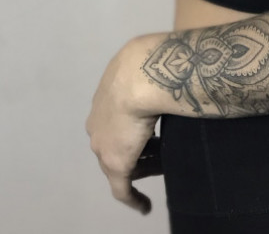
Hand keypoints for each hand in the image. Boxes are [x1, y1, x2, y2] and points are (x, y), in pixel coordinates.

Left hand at [85, 38, 162, 214]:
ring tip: (157, 169)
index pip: (115, 118)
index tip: (142, 132)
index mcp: (104, 97)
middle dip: (134, 147)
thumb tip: (171, 62)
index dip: (130, 127)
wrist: (140, 75)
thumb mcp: (145, 62)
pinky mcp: (116, 163)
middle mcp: (97, 122)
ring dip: (137, 166)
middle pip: (115, 142)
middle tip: (156, 150)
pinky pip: (122, 189)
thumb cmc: (147, 64)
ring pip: (120, 162)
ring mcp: (103, 144)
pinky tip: (144, 206)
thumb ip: (151, 68)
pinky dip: (133, 198)